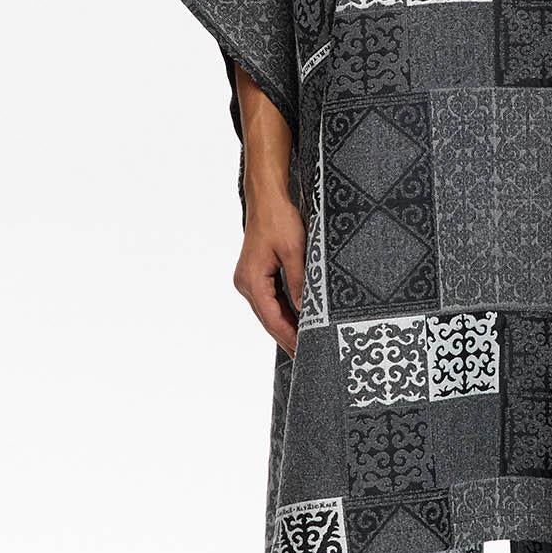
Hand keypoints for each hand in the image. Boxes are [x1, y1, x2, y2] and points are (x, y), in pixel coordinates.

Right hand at [233, 196, 306, 354]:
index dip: (288, 336)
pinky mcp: (255, 274)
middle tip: (305, 355)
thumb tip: (305, 311)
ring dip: (285, 326)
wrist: (267, 197)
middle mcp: (245, 282)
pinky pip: (269, 299)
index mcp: (251, 280)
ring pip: (268, 310)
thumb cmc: (279, 219)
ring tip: (303, 343)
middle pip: (268, 318)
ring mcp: (248, 279)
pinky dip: (283, 311)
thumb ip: (299, 283)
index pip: (272, 318)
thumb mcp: (294, 251)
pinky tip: (296, 321)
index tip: (303, 351)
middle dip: (286, 337)